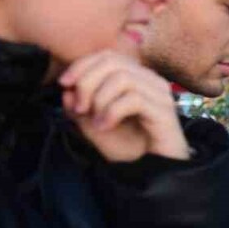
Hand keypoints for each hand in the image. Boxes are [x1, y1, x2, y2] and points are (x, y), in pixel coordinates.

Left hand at [60, 51, 187, 161]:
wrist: (156, 171)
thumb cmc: (131, 148)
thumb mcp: (95, 127)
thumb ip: (80, 109)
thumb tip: (67, 91)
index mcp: (137, 78)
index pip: (108, 56)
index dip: (82, 65)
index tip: (64, 85)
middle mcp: (151, 81)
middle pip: (113, 62)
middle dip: (87, 82)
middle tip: (80, 108)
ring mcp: (160, 95)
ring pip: (122, 78)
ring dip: (99, 99)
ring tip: (94, 121)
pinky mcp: (164, 111)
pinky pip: (133, 99)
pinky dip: (112, 112)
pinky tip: (106, 126)